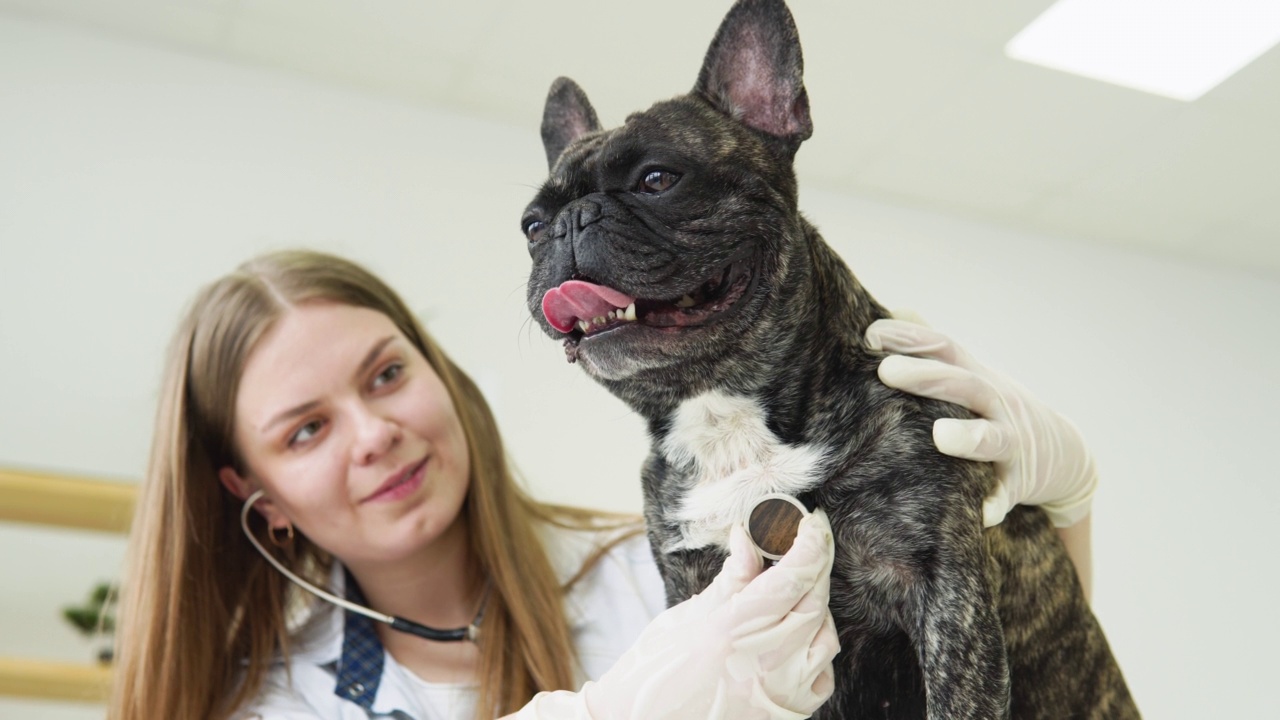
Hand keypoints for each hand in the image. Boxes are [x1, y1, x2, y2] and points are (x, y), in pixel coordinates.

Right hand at [516, 510, 838, 719]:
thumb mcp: (686, 616)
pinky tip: (797, 640)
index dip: (811, 543)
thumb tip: (748, 536)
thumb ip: (730, 579)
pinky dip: (817, 651)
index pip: (791, 577)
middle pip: (814, 602)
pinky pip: (822, 677)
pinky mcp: (784, 714)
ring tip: (796, 593)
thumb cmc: (654, 669)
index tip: (814, 521)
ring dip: (818, 608)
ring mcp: (777, 692)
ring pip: (825, 638)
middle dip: (818, 566)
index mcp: (731, 629)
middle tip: (812, 542)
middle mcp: (762, 662)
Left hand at [866, 317, 1097, 527]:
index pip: (946, 348)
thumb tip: (897, 311)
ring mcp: (1011, 445)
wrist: (1065, 455)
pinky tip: (982, 512)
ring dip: (968, 437)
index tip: (872, 334)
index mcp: (977, 378)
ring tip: (940, 436)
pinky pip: (1007, 494)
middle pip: (964, 385)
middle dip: (926, 376)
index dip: (912, 339)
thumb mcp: (973, 375)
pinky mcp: (1018, 483)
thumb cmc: (996, 410)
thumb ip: (935, 348)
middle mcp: (996, 405)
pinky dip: (997, 502)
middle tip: (886, 371)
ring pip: (993, 438)